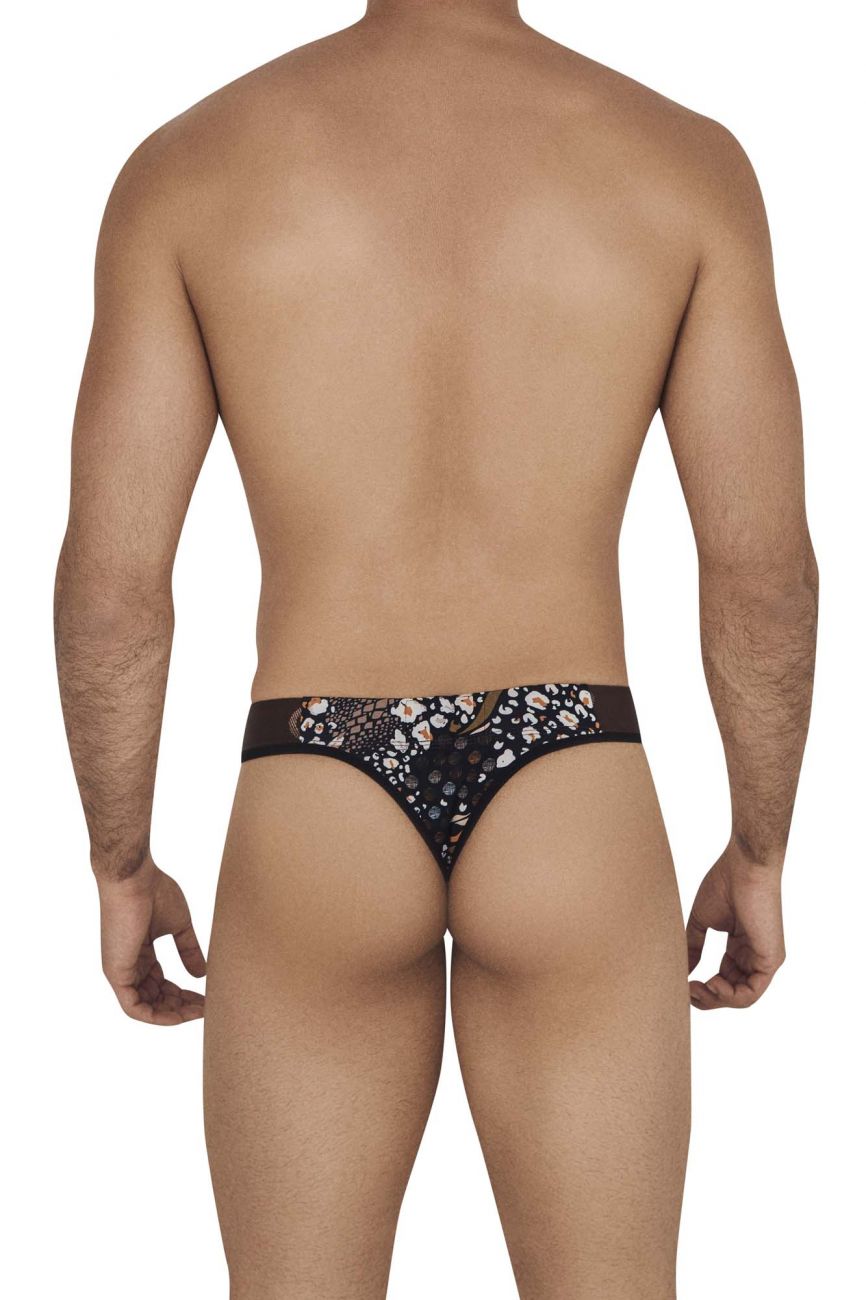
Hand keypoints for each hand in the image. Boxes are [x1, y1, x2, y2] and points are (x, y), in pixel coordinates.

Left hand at [95, 853, 206, 1024]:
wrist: (133, 878)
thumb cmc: (153, 892)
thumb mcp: (179, 926)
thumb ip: (188, 950)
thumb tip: (201, 974)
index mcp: (140, 954)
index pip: (161, 984)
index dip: (183, 994)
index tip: (206, 997)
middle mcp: (128, 966)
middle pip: (156, 999)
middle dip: (182, 1007)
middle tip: (207, 1007)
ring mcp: (120, 971)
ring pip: (146, 1008)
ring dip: (173, 1015)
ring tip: (199, 1011)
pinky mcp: (116, 974)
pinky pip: (134, 1008)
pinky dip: (156, 1017)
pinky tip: (179, 1017)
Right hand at [686, 841, 785, 1009]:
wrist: (743, 867)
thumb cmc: (725, 884)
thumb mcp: (702, 922)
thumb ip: (694, 947)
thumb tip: (682, 970)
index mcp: (741, 947)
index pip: (725, 979)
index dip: (704, 987)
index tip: (683, 983)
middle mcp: (754, 956)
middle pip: (732, 993)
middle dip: (707, 998)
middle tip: (687, 991)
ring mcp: (765, 959)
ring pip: (741, 998)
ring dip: (716, 1000)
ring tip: (696, 989)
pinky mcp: (771, 960)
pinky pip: (752, 993)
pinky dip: (730, 997)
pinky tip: (712, 984)